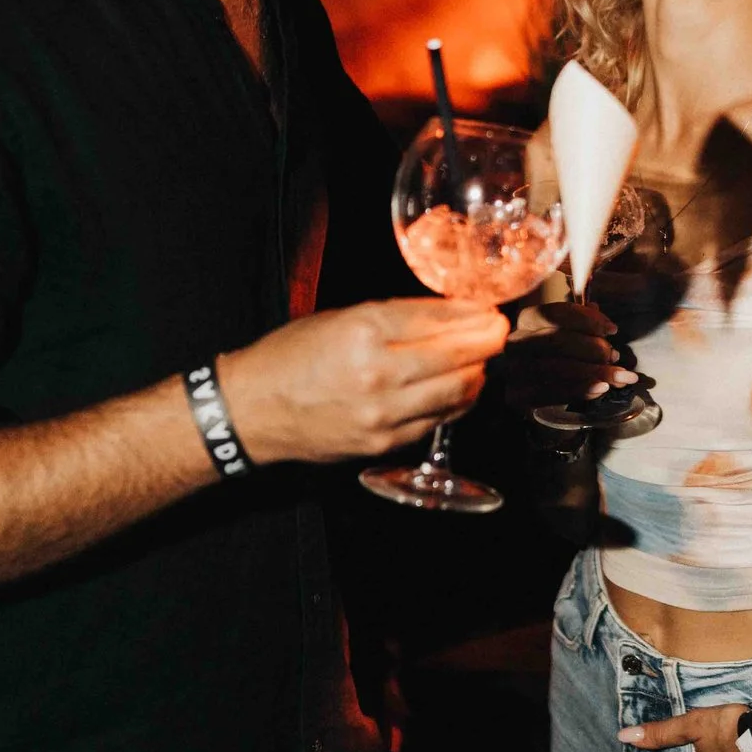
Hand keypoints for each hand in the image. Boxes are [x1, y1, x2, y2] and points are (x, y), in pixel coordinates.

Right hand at [219, 298, 506, 463]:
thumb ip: (395, 317)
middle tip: (499, 331)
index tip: (488, 309)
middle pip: (458, 356)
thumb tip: (446, 314)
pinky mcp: (383, 442)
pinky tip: (462, 389)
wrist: (252, 409)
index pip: (438, 318)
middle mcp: (378, 373)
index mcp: (364, 331)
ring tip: (483, 358)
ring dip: (478, 372)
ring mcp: (383, 413)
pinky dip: (457, 402)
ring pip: (457, 392)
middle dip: (488, 341)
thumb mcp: (340, 318)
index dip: (472, 313)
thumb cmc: (291, 357)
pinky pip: (438, 420)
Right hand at [499, 300, 636, 410]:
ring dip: (595, 372)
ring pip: (557, 368)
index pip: (554, 313)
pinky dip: (581, 390)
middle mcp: (515, 343)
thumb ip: (580, 320)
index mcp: (525, 320)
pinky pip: (553, 393)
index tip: (612, 330)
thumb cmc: (556, 356)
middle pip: (556, 341)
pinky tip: (602, 388)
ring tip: (620, 376)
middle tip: (615, 356)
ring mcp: (514, 370)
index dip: (587, 319)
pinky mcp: (518, 396)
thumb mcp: (567, 333)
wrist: (538, 392)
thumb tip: (596, 309)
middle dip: (593, 348)